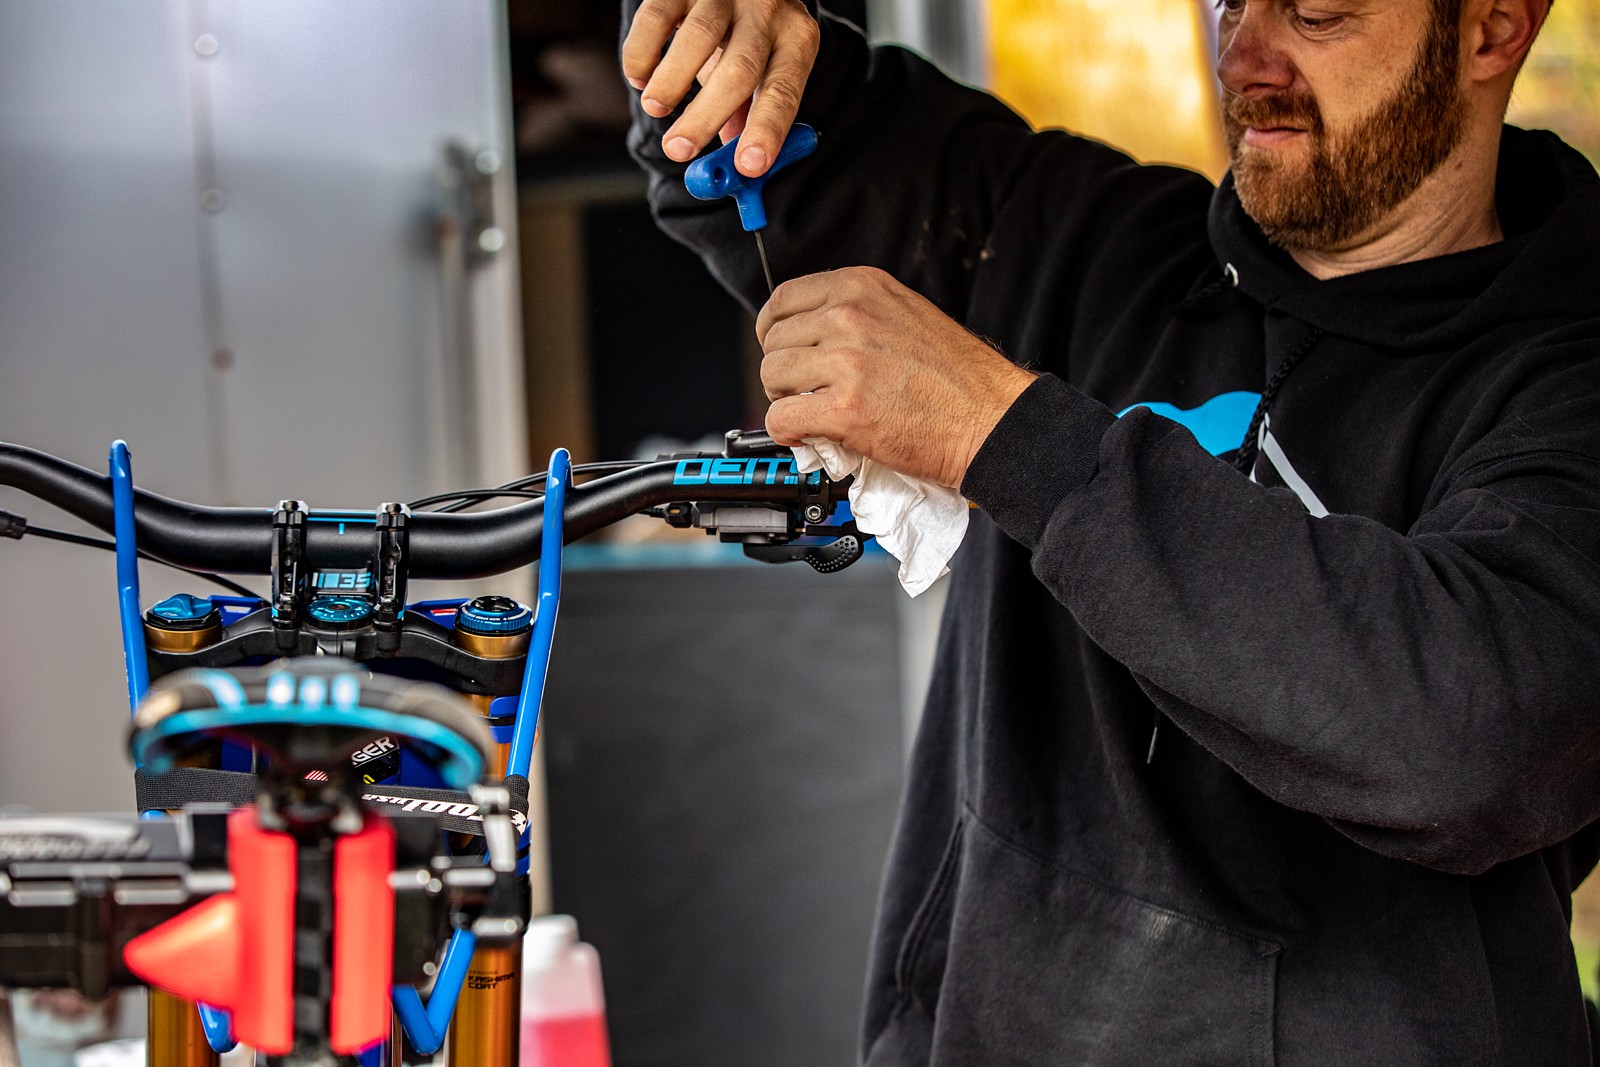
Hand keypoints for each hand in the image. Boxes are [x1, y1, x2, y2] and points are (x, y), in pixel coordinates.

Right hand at [621, 0, 819, 176]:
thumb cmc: (747, 36)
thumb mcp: (763, 69)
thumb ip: (750, 112)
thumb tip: (733, 165)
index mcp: (796, 39)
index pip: (784, 91)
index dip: (767, 129)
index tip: (748, 166)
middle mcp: (766, 10)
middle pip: (739, 69)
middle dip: (706, 116)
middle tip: (679, 150)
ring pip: (698, 39)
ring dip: (671, 82)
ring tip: (656, 109)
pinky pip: (656, 17)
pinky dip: (642, 53)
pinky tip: (640, 78)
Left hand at [757, 267, 1036, 487]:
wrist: (992, 419)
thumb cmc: (960, 377)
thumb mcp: (906, 315)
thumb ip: (857, 315)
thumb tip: (810, 338)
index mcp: (863, 287)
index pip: (784, 299)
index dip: (774, 330)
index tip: (780, 350)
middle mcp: (850, 316)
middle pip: (774, 341)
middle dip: (782, 372)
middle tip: (804, 393)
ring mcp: (847, 361)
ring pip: (772, 377)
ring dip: (784, 401)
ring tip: (811, 413)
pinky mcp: (846, 408)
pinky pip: (783, 418)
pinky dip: (788, 433)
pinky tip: (808, 436)